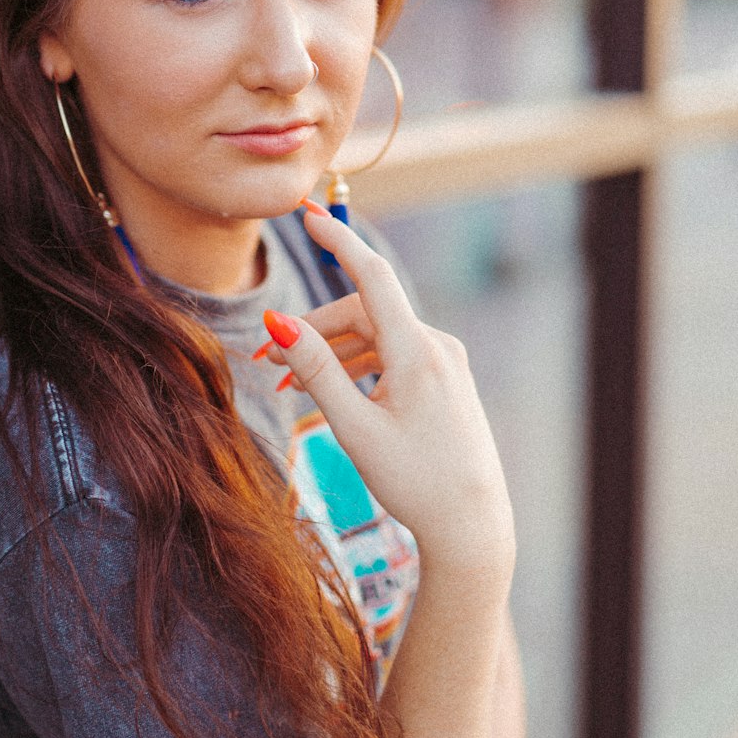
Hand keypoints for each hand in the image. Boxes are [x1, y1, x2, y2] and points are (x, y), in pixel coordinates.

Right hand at [259, 206, 514, 588]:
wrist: (471, 525)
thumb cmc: (414, 481)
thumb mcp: (354, 427)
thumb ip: (316, 371)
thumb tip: (279, 322)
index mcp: (417, 351)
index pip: (371, 276)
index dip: (338, 241)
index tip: (308, 212)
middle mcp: (437, 347)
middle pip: (363, 315)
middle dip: (313, 332)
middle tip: (266, 363)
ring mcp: (445, 364)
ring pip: (376, 338)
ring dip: (331, 354)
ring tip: (288, 387)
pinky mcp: (446, 382)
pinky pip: (393, 358)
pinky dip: (358, 368)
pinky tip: (330, 394)